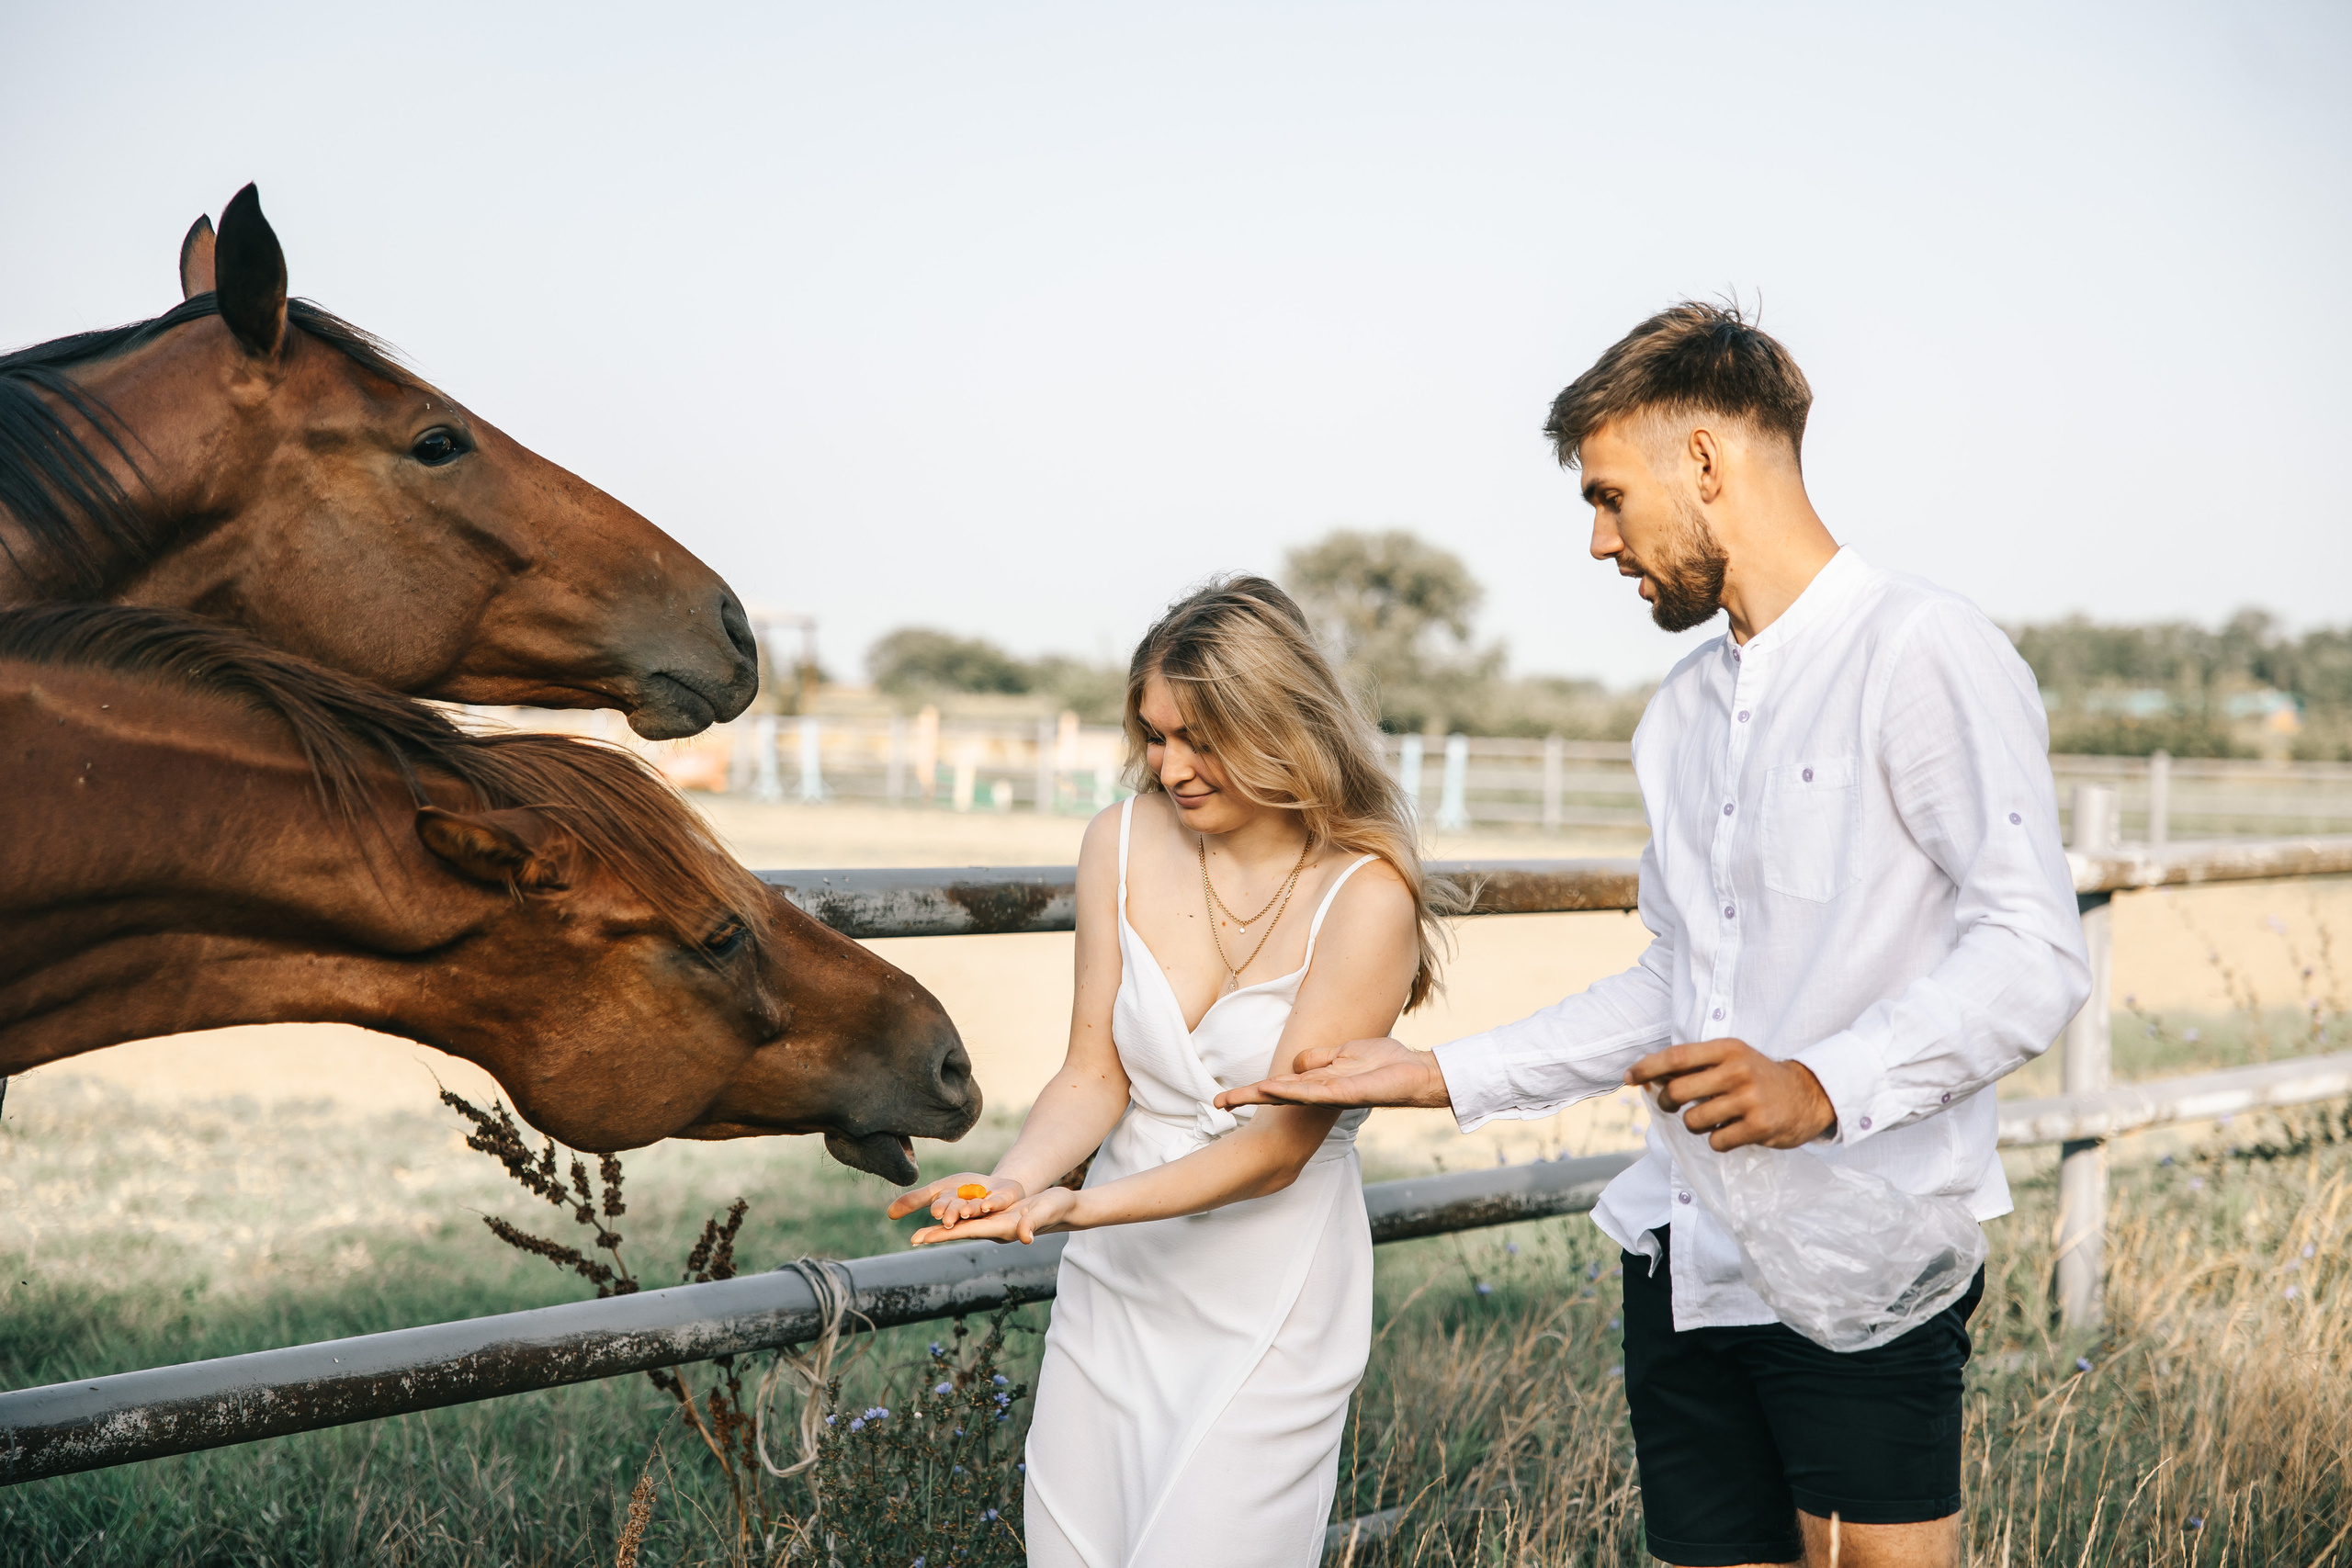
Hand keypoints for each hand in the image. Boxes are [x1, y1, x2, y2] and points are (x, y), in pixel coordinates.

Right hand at [886, 1171, 1028, 1229]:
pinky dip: (992, 1203)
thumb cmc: (964, 1192)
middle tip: (946, 1218)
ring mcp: (986, 1207)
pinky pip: (997, 1202)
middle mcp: (968, 1212)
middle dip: (951, 1214)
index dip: (938, 1212)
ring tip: (965, 1211)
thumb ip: (915, 1201)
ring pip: (977, 1209)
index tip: (932, 1217)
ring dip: (970, 1210)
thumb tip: (889, 1215)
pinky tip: (986, 1205)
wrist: (996, 1187)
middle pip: (958, 1212)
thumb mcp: (938, 1191)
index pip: (942, 1211)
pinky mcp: (1002, 1200)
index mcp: (951, 1210)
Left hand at [910, 1186, 1078, 1246]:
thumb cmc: (1056, 1208)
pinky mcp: (999, 1216)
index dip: (945, 1234)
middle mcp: (995, 1228)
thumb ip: (1034, 1223)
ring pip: (965, 1225)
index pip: (967, 1231)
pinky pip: (974, 1217)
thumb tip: (1025, 1237)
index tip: (924, 1239)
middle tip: (913, 1239)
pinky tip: (947, 1216)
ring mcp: (996, 1223)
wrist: (1063, 1207)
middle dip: (938, 1234)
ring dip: (945, 1228)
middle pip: (961, 1231)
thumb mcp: (1045, 1212)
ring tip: (923, 1231)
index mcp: (1002, 1228)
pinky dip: (957, 1218)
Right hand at [1213, 1036, 1451, 1110]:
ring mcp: (1331, 1095)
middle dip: (1247, 1099)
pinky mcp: (1346, 1095)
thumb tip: (1294, 1065)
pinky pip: (1315, 1092)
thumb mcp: (1344, 1054)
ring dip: (1265, 1094)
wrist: (1415, 1072)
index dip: (1251, 1091)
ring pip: (1291, 1095)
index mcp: (1317, 1083)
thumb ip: (1318, 1059)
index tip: (1222, 1099)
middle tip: (1217, 1104)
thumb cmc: (1382, 1064)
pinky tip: (1274, 1088)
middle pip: (1277, 1096)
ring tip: (1238, 1096)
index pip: (1277, 1086)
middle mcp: (1319, 1093)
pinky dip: (1293, 1090)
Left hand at [1624, 1038, 1834, 1150]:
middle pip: (1678, 1091)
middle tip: (1673, 1106)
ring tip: (1710, 1119)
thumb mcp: (1730, 1059)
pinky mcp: (1760, 1126)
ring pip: (1694, 1121)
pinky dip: (1716, 1141)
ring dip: (1694, 1125)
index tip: (1629, 1077)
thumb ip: (1695, 1065)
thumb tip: (1647, 1075)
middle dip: (1667, 1103)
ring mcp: (1750, 1099)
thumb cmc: (1756, 1076)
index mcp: (1727, 1048)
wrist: (1807, 1095)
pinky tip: (1731, 1132)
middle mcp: (1738, 1070)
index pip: (1677, 1056)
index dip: (1648, 1067)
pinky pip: (1716, 1141)